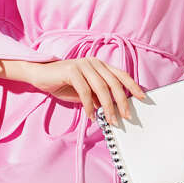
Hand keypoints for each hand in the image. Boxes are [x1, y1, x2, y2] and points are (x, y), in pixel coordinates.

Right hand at [29, 57, 146, 124]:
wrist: (40, 75)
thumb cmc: (63, 83)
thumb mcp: (85, 92)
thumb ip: (98, 97)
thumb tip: (112, 109)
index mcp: (100, 65)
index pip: (121, 75)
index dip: (133, 86)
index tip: (143, 98)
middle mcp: (94, 62)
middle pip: (114, 83)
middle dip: (121, 102)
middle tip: (125, 117)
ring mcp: (83, 65)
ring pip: (101, 88)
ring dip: (107, 107)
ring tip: (110, 120)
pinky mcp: (72, 70)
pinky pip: (85, 91)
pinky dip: (89, 105)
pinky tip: (90, 115)